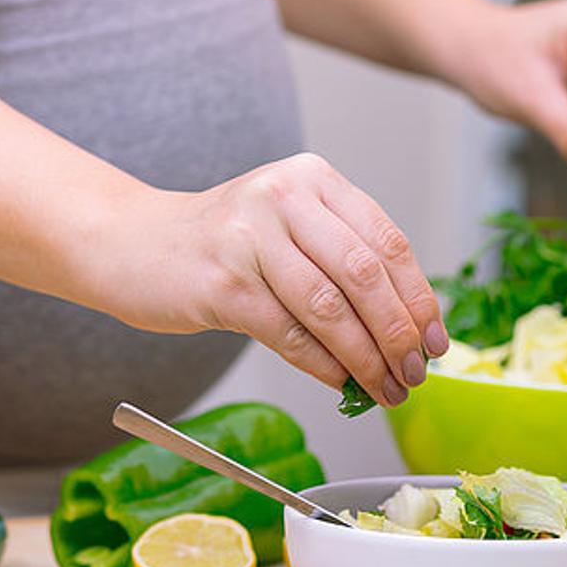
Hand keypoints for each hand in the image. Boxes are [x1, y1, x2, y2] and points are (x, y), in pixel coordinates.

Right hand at [103, 153, 447, 406]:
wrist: (132, 244)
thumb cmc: (220, 243)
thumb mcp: (287, 226)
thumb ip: (341, 259)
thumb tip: (407, 329)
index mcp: (312, 178)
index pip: (387, 241)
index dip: (419, 297)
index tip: (434, 340)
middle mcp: (284, 197)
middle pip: (364, 275)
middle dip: (398, 334)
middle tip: (413, 374)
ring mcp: (251, 238)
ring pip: (330, 309)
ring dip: (367, 358)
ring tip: (384, 388)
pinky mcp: (224, 283)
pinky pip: (290, 334)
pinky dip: (324, 366)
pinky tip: (341, 384)